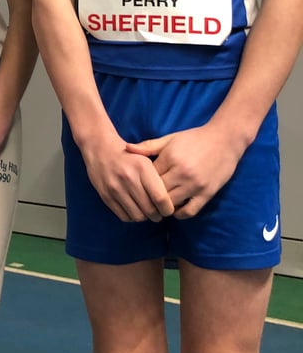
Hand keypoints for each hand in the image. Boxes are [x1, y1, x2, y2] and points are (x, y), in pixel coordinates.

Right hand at [82, 133, 173, 222]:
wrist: (100, 149)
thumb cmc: (128, 156)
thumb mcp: (146, 160)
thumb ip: (158, 179)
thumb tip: (169, 203)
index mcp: (142, 168)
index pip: (161, 198)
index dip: (167, 209)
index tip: (168, 209)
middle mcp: (129, 178)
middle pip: (150, 210)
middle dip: (157, 215)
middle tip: (159, 213)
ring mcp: (115, 188)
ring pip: (137, 216)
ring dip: (145, 217)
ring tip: (146, 211)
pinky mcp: (106, 196)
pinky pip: (124, 216)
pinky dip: (132, 217)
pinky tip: (134, 209)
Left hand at [127, 124, 241, 218]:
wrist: (225, 140)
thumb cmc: (194, 138)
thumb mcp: (170, 139)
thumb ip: (148, 146)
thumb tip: (126, 148)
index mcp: (170, 158)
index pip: (148, 178)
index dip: (141, 183)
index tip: (137, 186)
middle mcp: (182, 173)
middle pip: (157, 193)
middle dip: (149, 197)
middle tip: (144, 200)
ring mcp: (195, 185)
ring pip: (171, 204)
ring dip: (163, 207)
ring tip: (157, 206)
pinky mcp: (207, 194)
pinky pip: (190, 211)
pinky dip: (180, 214)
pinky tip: (175, 209)